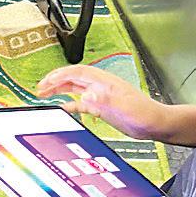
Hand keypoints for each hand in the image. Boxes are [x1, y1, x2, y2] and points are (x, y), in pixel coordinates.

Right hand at [36, 65, 177, 140]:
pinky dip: (69, 103)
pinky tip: (62, 107)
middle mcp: (101, 86)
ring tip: (44, 93)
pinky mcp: (102, 107)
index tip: (47, 82)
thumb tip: (85, 96)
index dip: (60, 75)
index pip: (77, 72)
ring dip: (59, 89)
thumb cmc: (145, 113)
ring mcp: (100, 96)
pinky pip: (81, 102)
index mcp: (104, 82)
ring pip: (75, 88)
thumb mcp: (123, 106)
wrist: (155, 124)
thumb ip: (104, 100)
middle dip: (55, 81)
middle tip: (39, 87)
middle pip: (73, 78)